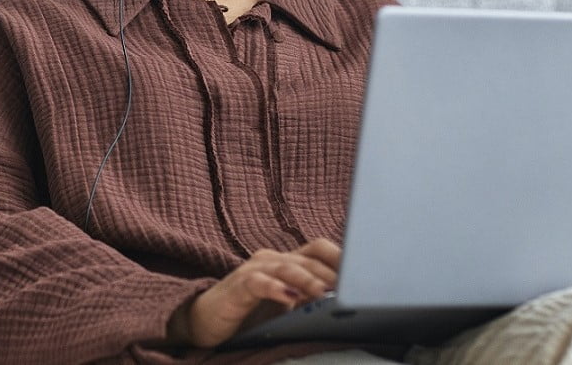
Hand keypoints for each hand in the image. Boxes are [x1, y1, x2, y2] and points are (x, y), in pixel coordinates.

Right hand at [167, 238, 340, 348]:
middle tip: (353, 288)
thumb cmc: (249, 314)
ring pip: (287, 267)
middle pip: (308, 257)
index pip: (319, 249)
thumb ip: (309, 300)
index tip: (365, 272)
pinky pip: (259, 282)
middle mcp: (272, 259)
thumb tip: (345, 305)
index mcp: (286, 261)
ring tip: (325, 293)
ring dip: (309, 280)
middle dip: (332, 273)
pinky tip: (290, 298)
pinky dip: (276, 288)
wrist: (206, 321)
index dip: (341, 256)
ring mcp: (254, 270)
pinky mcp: (239, 286)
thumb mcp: (285, 307)